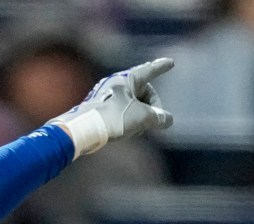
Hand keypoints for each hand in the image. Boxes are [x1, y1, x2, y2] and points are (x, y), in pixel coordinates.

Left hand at [54, 57, 173, 157]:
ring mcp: (106, 94)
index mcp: (128, 78)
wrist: (83, 129)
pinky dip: (128, 119)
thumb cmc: (114, 118)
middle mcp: (116, 82)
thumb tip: (167, 119)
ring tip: (135, 129)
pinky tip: (126, 131)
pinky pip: (120, 109)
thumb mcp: (141, 118)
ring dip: (139, 116)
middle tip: (153, 122)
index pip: (150, 70)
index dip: (161, 67)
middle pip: (143, 92)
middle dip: (151, 107)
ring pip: (132, 103)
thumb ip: (158, 117)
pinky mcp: (99, 106)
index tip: (170, 62)